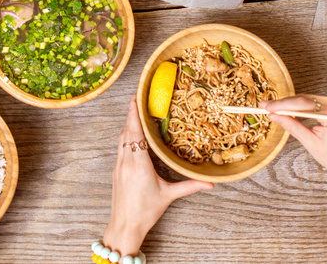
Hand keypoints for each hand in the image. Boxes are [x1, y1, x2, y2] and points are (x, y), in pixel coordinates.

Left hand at [103, 96, 212, 254]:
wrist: (124, 226)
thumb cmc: (146, 212)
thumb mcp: (169, 196)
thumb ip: (189, 186)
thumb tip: (210, 184)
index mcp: (139, 165)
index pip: (135, 133)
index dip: (134, 115)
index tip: (134, 100)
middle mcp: (126, 162)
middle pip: (126, 132)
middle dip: (131, 115)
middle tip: (137, 100)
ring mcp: (119, 166)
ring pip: (121, 139)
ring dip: (127, 125)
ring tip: (135, 114)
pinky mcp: (116, 171)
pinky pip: (120, 148)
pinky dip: (125, 137)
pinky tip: (132, 136)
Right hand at [261, 94, 326, 186]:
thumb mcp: (310, 142)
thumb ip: (292, 125)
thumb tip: (273, 115)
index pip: (304, 104)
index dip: (282, 104)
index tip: (266, 106)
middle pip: (305, 99)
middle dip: (284, 103)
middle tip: (265, 106)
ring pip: (307, 99)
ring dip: (290, 104)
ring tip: (273, 108)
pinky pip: (313, 102)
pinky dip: (299, 105)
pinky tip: (287, 108)